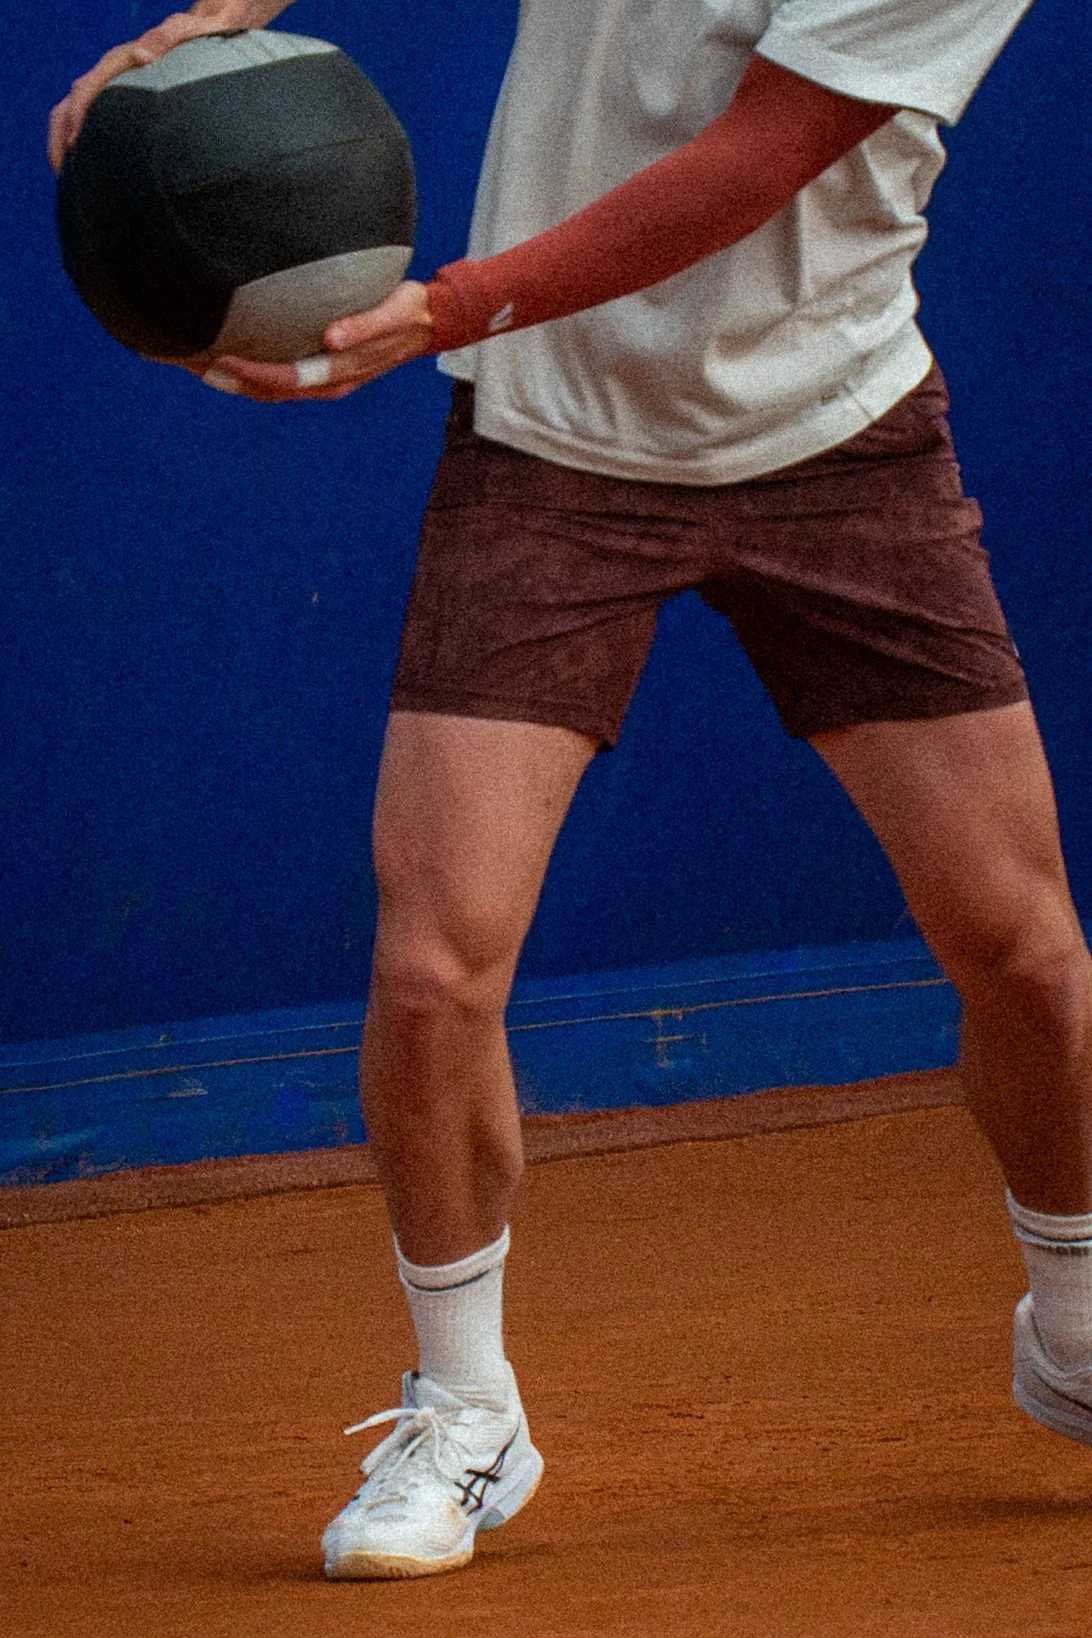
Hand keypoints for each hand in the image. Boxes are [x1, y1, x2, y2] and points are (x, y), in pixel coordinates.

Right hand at [48, 8, 251, 171]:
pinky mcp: (125, 98)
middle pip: (72, 102)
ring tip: (69, 177)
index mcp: (122, 60)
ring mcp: (117, 85)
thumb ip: (165, 37)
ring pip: (77, 110)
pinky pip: (95, 119)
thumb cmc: (200, 32)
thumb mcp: (186, 31)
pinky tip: (91, 168)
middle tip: (63, 173)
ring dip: (67, 141)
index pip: (86, 88)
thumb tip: (141, 55)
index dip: (77, 115)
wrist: (208, 26)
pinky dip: (85, 141)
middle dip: (61, 135)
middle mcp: (113, 72)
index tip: (73, 143)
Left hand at [201, 281, 434, 402]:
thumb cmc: (409, 311)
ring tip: (203, 365)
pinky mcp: (324, 369)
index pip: (287, 378)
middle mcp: (330, 381)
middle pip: (272, 390)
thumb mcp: (393, 313)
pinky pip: (283, 377)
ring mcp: (326, 378)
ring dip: (239, 382)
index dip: (253, 371)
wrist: (428, 321)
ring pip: (274, 389)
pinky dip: (255, 373)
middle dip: (234, 382)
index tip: (222, 355)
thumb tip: (331, 337)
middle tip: (194, 364)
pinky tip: (235, 356)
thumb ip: (363, 325)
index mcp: (341, 371)